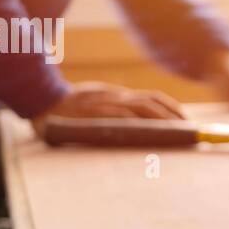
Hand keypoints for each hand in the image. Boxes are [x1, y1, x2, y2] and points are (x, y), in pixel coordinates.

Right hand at [32, 82, 184, 137]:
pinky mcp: (92, 114)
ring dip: (160, 119)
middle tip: (188, 130)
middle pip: (151, 102)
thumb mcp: (97, 105)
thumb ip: (117, 113)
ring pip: (138, 108)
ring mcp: (103, 104)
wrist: (40, 101)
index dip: (172, 108)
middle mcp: (114, 97)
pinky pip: (116, 116)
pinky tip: (146, 130)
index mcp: (117, 95)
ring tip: (175, 132)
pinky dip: (134, 122)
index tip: (187, 120)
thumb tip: (141, 127)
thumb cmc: (70, 109)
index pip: (152, 98)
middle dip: (173, 116)